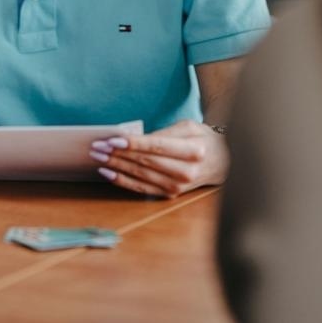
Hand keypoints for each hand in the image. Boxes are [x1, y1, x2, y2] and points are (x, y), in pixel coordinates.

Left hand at [89, 119, 228, 197]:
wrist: (224, 163)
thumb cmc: (204, 140)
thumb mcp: (189, 127)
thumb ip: (164, 133)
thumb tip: (136, 139)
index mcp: (193, 150)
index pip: (157, 147)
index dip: (133, 144)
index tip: (112, 139)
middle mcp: (186, 171)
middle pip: (145, 161)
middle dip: (117, 154)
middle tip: (97, 146)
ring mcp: (178, 186)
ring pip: (140, 175)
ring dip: (115, 167)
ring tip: (98, 157)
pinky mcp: (171, 195)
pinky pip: (142, 188)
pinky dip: (122, 181)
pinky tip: (107, 174)